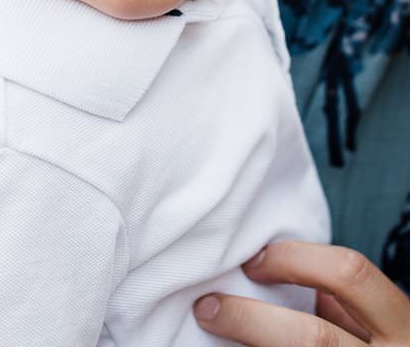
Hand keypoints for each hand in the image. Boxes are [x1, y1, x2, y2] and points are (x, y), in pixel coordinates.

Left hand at [194, 242, 409, 345]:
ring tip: (212, 331)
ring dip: (243, 348)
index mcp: (403, 328)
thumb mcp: (378, 326)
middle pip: (311, 337)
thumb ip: (340, 303)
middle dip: (248, 318)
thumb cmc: (384, 349)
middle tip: (208, 308)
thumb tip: (271, 272)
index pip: (350, 274)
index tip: (252, 262)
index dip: (293, 260)